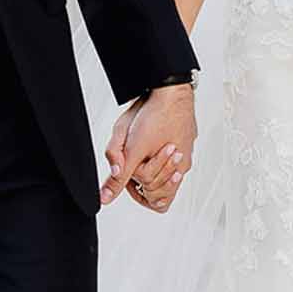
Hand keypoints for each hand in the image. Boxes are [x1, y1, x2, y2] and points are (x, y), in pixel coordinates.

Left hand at [102, 84, 195, 212]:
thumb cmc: (153, 115)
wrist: (170, 88)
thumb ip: (118, 176)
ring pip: (168, 173)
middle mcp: (184, 165)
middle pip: (163, 190)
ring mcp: (187, 151)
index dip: (139, 193)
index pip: (158, 203)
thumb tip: (105, 198)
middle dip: (144, 178)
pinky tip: (151, 138)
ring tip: (143, 146)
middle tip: (134, 158)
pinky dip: (160, 153)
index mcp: (175, 172)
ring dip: (153, 165)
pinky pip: (173, 156)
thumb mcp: (129, 148)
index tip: (129, 178)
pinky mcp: (186, 138)